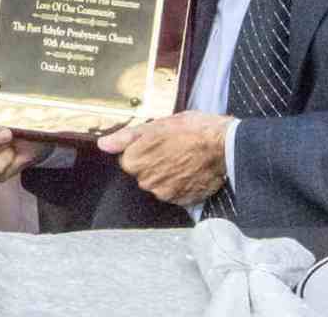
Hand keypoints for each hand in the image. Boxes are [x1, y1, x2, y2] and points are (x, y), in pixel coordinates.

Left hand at [97, 111, 232, 205]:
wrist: (224, 145)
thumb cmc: (192, 129)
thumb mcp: (157, 124)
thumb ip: (126, 137)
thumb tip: (103, 144)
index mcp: (137, 160)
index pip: (128, 159)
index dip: (142, 148)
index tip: (156, 141)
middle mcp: (148, 181)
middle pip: (142, 173)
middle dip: (153, 162)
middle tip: (172, 147)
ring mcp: (166, 193)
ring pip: (158, 184)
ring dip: (166, 174)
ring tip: (183, 158)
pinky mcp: (182, 201)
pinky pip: (174, 193)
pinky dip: (180, 184)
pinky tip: (190, 170)